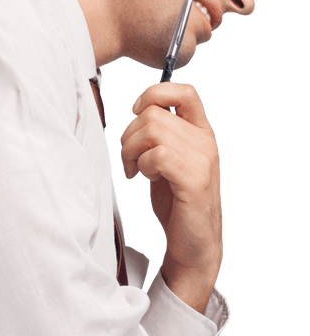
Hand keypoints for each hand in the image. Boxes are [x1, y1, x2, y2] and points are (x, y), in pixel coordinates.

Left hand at [120, 83, 222, 313]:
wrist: (193, 244)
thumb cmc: (177, 204)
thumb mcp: (168, 162)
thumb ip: (160, 137)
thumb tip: (137, 114)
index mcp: (201, 132)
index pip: (183, 91)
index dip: (153, 94)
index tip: (136, 115)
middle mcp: (205, 141)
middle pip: (154, 113)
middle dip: (129, 135)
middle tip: (128, 160)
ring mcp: (202, 160)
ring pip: (153, 130)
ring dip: (132, 150)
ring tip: (135, 170)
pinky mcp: (194, 180)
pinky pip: (158, 155)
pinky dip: (142, 165)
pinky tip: (145, 178)